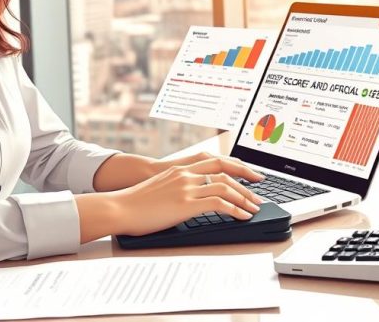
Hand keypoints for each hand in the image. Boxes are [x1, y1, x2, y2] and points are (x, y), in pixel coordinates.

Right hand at [110, 156, 266, 237]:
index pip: (216, 162)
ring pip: (226, 187)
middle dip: (247, 182)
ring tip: (254, 208)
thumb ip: (177, 187)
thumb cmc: (136, 202)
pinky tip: (242, 216)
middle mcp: (186, 174)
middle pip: (226, 171)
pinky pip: (219, 204)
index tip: (249, 174)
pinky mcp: (187, 204)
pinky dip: (235, 210)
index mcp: (180, 168)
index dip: (236, 167)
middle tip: (259, 193)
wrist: (120, 207)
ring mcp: (187, 188)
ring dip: (244, 198)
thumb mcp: (160, 187)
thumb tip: (190, 196)